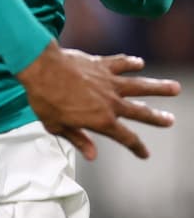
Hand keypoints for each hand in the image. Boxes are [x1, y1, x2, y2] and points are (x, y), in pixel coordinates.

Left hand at [16, 43, 178, 159]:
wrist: (41, 69)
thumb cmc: (44, 99)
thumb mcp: (57, 126)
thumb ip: (78, 139)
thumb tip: (92, 155)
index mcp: (100, 120)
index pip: (125, 137)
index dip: (137, 147)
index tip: (145, 154)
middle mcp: (111, 102)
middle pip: (140, 112)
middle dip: (157, 118)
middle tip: (171, 120)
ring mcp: (109, 82)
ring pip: (140, 86)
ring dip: (158, 87)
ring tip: (175, 88)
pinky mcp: (103, 65)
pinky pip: (121, 63)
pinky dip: (131, 62)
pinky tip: (140, 63)